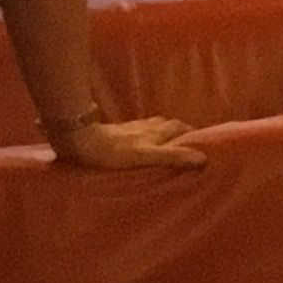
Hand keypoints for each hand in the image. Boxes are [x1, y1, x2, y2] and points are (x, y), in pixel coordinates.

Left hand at [52, 114, 203, 171]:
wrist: (80, 139)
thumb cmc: (113, 151)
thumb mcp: (146, 156)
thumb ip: (172, 156)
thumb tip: (203, 158)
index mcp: (156, 132)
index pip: (181, 127)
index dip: (192, 133)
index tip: (202, 141)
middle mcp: (147, 126)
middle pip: (168, 124)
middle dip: (179, 131)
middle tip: (185, 142)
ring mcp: (131, 127)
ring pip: (153, 125)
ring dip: (163, 131)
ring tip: (166, 141)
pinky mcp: (117, 131)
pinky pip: (138, 129)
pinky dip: (146, 133)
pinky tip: (140, 140)